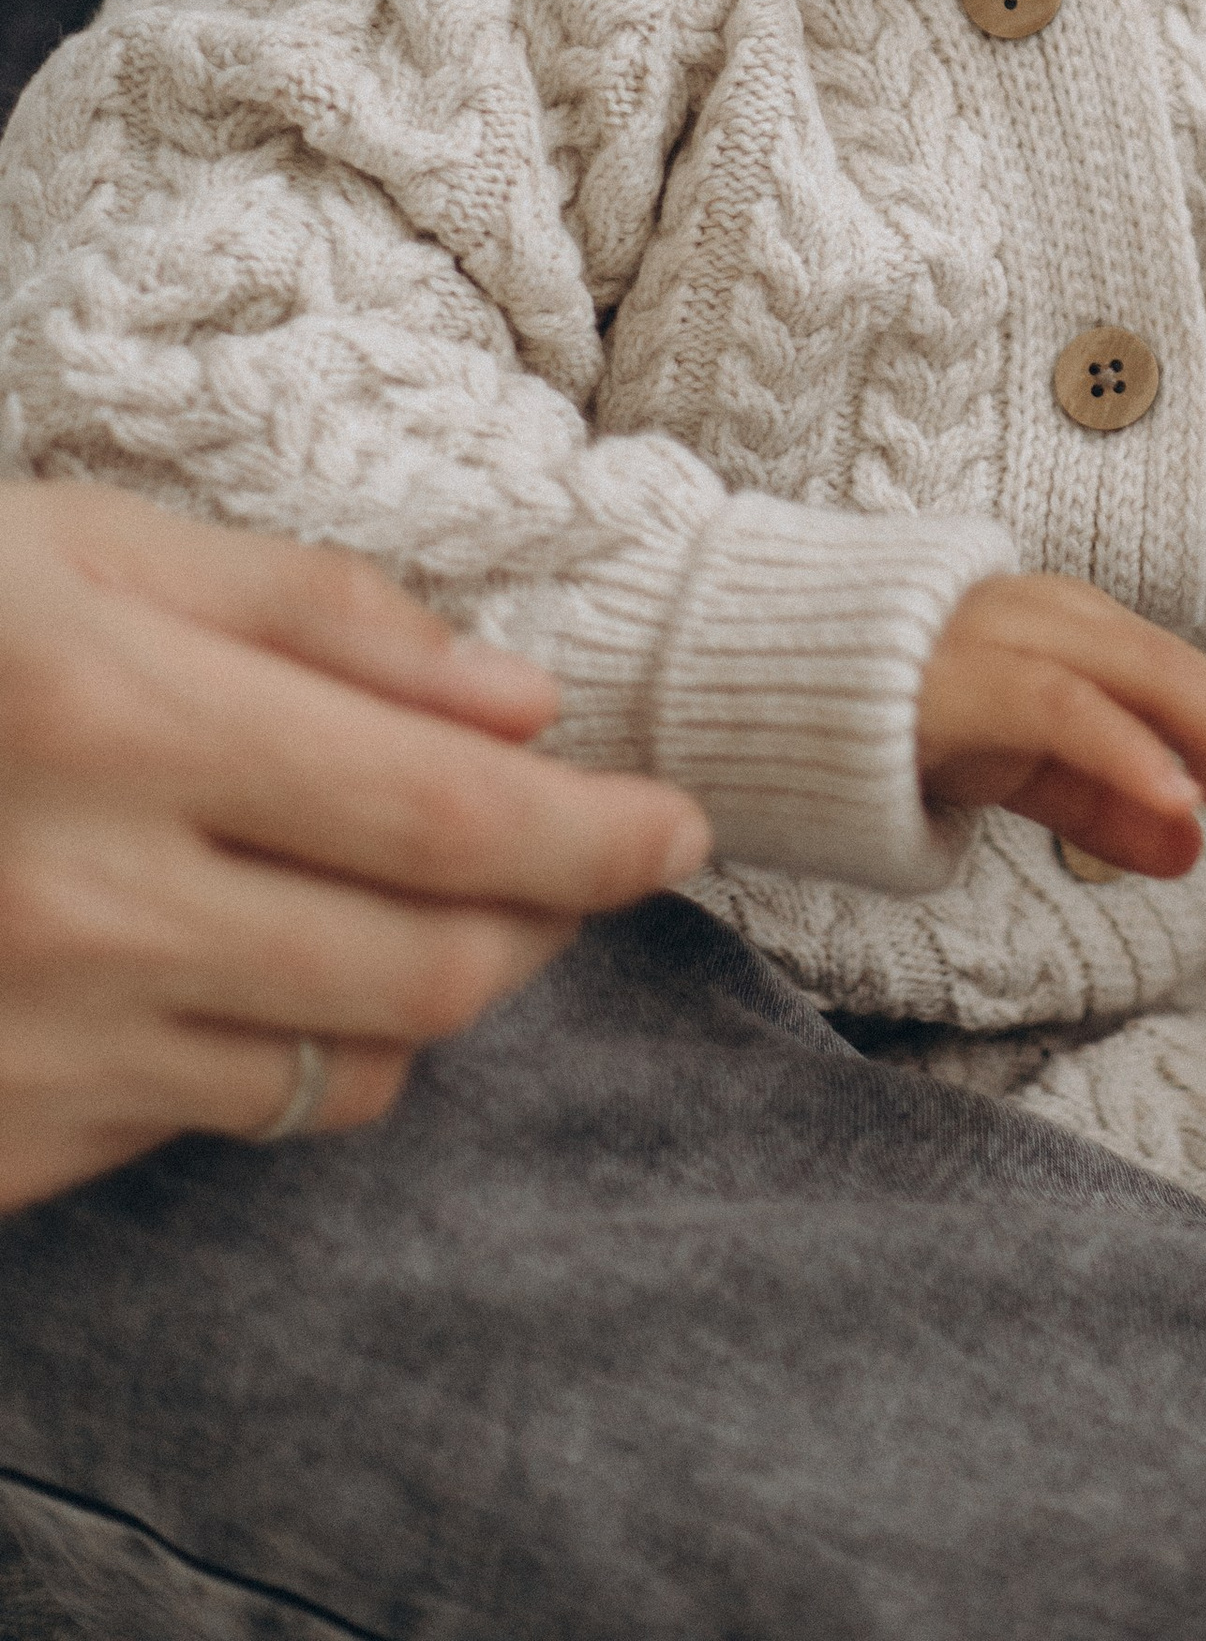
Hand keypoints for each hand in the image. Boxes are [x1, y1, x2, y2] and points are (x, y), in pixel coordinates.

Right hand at [0, 485, 708, 1211]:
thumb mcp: (82, 547)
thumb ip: (313, 616)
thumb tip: (519, 694)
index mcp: (116, 722)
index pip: (444, 812)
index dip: (594, 832)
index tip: (678, 824)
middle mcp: (85, 906)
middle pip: (426, 967)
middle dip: (545, 920)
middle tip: (586, 860)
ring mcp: (35, 1046)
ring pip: (346, 1070)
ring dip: (432, 993)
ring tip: (427, 902)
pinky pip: (217, 1120)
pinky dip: (289, 1053)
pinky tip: (252, 963)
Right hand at [916, 574, 1205, 902]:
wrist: (755, 687)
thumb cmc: (887, 718)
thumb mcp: (1011, 768)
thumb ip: (1096, 800)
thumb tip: (1187, 849)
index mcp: (1076, 633)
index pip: (1188, 695)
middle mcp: (1055, 618)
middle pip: (1186, 686)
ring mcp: (1006, 634)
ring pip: (1145, 680)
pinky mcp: (958, 675)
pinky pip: (1063, 706)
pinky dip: (1127, 749)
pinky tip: (1175, 800)